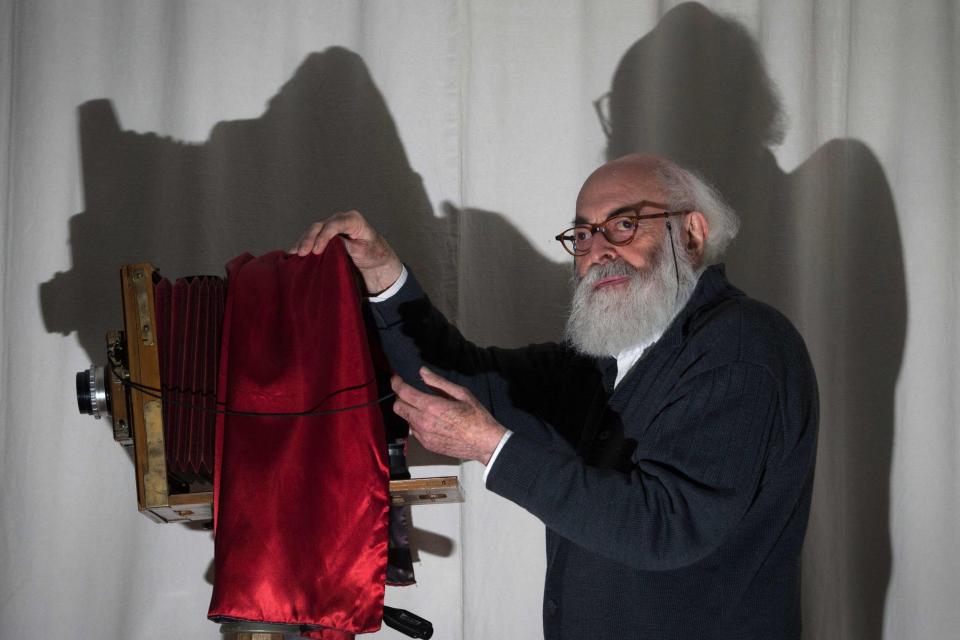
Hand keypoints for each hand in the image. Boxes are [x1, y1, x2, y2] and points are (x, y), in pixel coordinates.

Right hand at [289, 210, 402, 294]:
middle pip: (320, 226)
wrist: (375, 257)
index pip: (335, 224)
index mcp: (353, 220)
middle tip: (302, 253)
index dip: (324, 236)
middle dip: (309, 238)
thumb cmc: (372, 252)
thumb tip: (332, 244)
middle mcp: (340, 219)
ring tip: (294, 254)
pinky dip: (303, 244)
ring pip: (313, 231)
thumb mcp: (363, 251)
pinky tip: (293, 253)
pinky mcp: (325, 234)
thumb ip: (348, 246)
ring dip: (303, 242)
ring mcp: (331, 226)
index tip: (316, 250)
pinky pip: (312, 237)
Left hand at [391, 368, 506, 464]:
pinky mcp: (427, 445)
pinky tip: (431, 421)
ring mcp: (424, 435)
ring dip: (410, 411)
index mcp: (432, 406)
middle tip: (408, 392)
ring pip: (406, 419)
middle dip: (399, 397)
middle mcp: (423, 422)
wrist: (484, 443)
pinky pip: (414, 431)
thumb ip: (438, 382)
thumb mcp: (461, 393)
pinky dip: (417, 423)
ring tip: (424, 407)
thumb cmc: (476, 416)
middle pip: (398, 407)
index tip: (396, 379)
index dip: (396, 384)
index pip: (404, 393)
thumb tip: (422, 372)